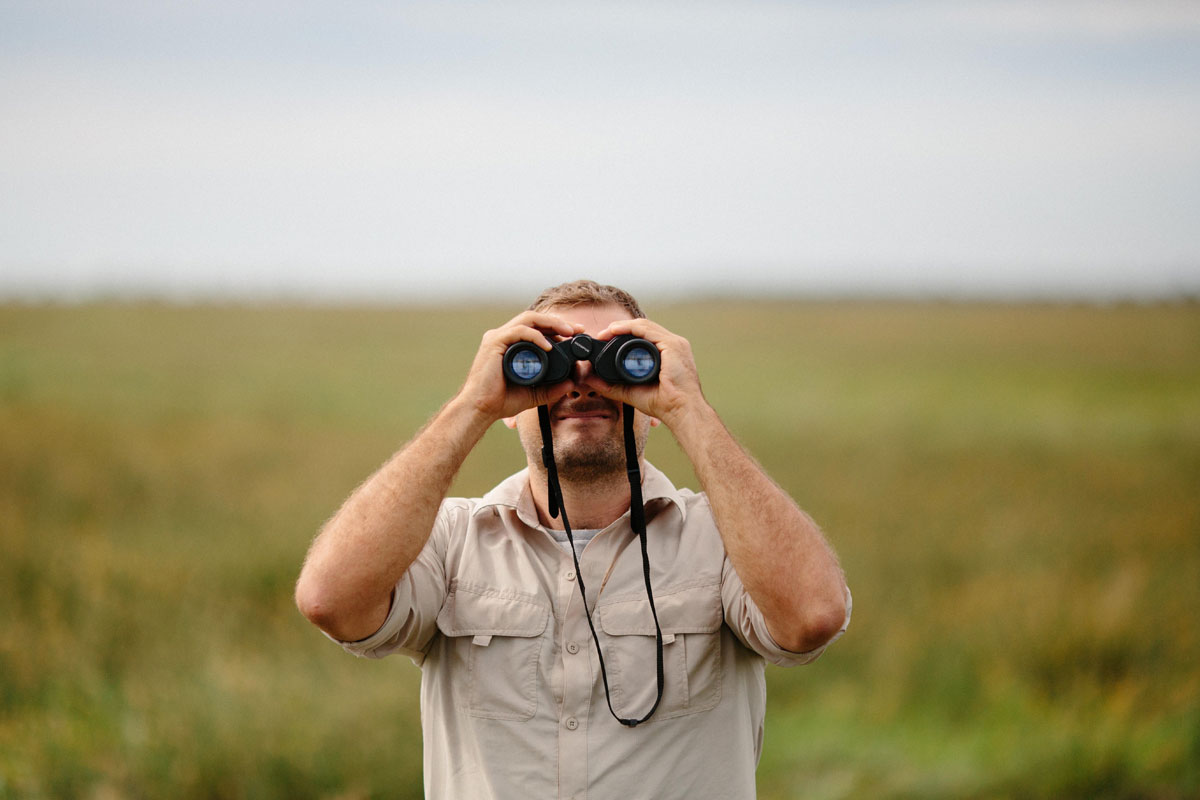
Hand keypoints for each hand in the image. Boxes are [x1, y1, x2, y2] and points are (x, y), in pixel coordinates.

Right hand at [457, 310, 583, 421]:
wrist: (480, 409)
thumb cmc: (500, 400)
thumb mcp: (534, 393)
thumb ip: (551, 388)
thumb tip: (571, 383)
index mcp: (512, 344)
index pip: (537, 328)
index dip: (557, 328)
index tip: (576, 335)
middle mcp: (504, 337)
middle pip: (535, 319)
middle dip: (558, 322)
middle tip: (577, 330)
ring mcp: (498, 337)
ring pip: (528, 318)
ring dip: (551, 323)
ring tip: (568, 332)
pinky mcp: (494, 342)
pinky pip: (519, 331)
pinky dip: (536, 336)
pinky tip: (549, 345)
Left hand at [586, 318, 707, 428]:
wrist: (681, 411)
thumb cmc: (664, 404)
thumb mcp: (632, 391)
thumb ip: (611, 385)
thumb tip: (589, 379)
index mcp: (667, 354)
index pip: (643, 337)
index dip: (623, 335)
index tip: (604, 341)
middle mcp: (672, 345)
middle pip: (642, 329)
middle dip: (620, 329)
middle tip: (601, 336)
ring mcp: (674, 343)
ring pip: (643, 326)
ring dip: (621, 326)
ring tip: (605, 332)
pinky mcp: (673, 345)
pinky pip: (647, 330)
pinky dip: (629, 328)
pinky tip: (615, 330)